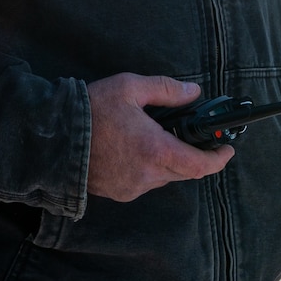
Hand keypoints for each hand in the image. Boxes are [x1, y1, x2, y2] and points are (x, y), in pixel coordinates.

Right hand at [86, 74, 232, 202]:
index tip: (227, 149)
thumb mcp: (130, 87)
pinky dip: (149, 168)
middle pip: (184, 172)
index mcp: (155, 150)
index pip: (199, 165)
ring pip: (164, 177)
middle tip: (192, 136)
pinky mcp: (118, 193)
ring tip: (155, 137)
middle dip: (194, 156)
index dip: (218, 159)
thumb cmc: (91, 110)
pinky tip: (136, 150)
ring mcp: (132, 188)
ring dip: (168, 161)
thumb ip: (167, 90)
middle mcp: (147, 175)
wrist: (52, 139)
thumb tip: (194, 92)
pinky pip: (144, 183)